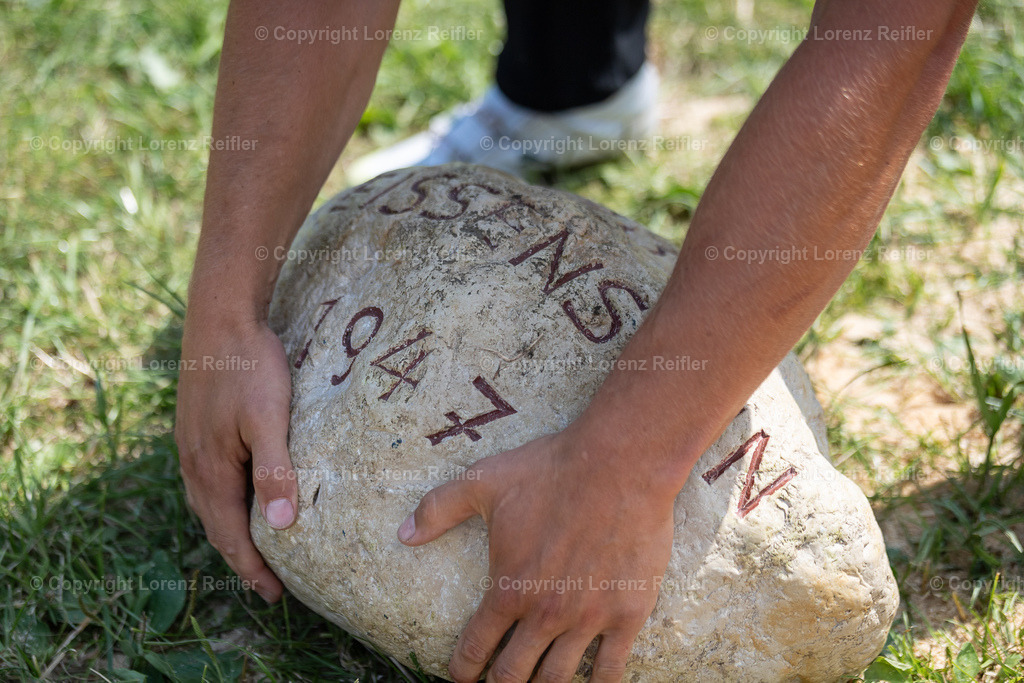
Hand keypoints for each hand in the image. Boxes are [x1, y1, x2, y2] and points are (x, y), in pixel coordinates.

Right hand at [175, 314, 296, 601]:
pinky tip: (243, 496)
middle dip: (242, 557)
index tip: (274, 594)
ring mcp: (192, 447)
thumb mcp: (268, 418)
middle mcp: (195, 465)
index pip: (231, 535)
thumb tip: (282, 526)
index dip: (252, 568)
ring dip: (233, 531)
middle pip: (217, 526)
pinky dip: (226, 503)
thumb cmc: (249, 367)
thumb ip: (275, 470)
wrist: (221, 319)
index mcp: (212, 470)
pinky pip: (209, 482)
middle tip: (270, 583)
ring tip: (258, 547)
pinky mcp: (197, 430)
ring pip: (211, 505)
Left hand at [398, 426, 676, 681]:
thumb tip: (403, 533)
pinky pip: (611, 670)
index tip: (461, 676)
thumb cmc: (551, 471)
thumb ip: (439, 508)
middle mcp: (545, 613)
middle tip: (497, 682)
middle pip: (514, 675)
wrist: (620, 464)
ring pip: (557, 680)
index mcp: (509, 588)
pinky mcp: (628, 614)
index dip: (463, 669)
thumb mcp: (484, 481)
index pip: (476, 647)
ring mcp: (588, 618)